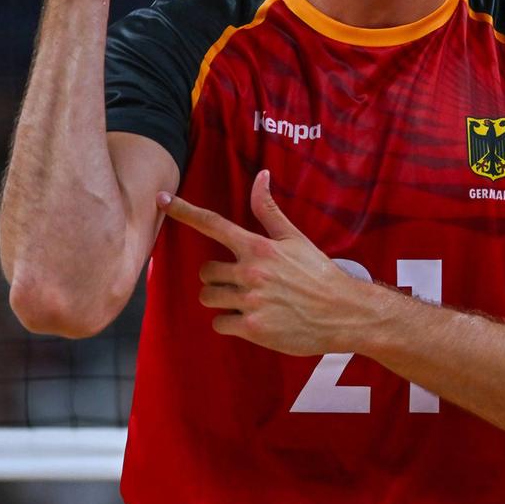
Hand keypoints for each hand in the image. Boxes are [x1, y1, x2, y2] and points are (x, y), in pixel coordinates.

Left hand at [158, 170, 374, 354]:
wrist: (342, 312)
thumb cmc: (318, 273)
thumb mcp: (295, 238)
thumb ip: (269, 210)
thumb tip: (261, 175)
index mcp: (258, 247)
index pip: (213, 223)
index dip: (184, 211)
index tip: (162, 199)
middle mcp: (250, 272)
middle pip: (205, 271)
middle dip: (216, 276)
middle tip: (239, 281)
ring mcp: (250, 301)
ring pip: (208, 297)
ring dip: (220, 299)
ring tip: (244, 300)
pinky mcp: (252, 328)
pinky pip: (219, 323)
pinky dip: (228, 323)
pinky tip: (249, 320)